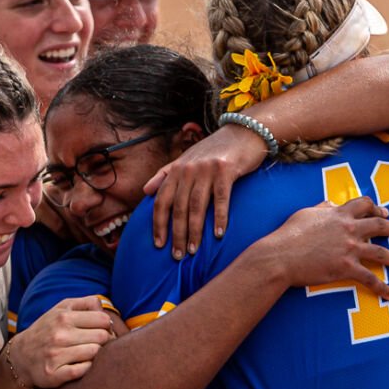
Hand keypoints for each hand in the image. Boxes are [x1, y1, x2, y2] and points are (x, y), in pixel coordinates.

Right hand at [6, 296, 115, 388]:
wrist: (20, 356)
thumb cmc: (47, 330)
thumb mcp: (61, 309)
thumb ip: (85, 303)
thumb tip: (106, 310)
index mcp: (63, 317)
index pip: (103, 320)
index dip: (107, 326)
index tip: (101, 331)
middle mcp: (59, 335)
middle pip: (102, 337)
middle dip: (103, 341)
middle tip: (96, 344)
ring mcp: (56, 355)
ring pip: (95, 353)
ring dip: (94, 355)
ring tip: (85, 354)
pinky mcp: (54, 374)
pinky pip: (84, 370)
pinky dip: (86, 368)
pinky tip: (78, 365)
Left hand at [144, 123, 268, 255]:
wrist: (243, 132)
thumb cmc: (214, 150)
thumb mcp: (186, 158)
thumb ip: (165, 174)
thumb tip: (145, 191)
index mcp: (176, 169)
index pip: (161, 200)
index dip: (158, 224)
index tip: (158, 244)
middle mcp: (188, 169)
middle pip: (178, 207)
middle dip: (176, 234)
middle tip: (177, 256)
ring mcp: (206, 169)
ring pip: (196, 206)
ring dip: (194, 231)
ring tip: (193, 251)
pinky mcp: (226, 170)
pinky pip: (221, 199)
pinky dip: (219, 218)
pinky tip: (218, 235)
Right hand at [250, 199, 388, 294]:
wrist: (280, 256)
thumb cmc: (289, 234)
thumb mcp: (305, 213)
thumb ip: (321, 208)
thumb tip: (329, 204)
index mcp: (339, 214)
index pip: (364, 205)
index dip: (376, 208)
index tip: (383, 213)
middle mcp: (349, 229)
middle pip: (380, 226)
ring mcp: (349, 249)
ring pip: (381, 253)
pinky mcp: (346, 268)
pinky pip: (370, 279)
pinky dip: (382, 287)